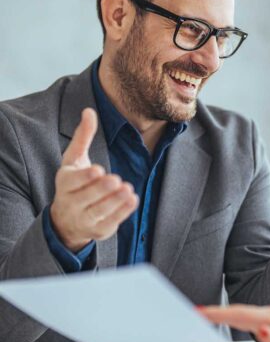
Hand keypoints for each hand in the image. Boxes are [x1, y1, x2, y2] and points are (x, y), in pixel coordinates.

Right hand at [49, 108, 138, 250]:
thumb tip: (89, 111)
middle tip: (116, 180)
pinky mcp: (100, 230)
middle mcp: (71, 203)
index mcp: (65, 183)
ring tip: (127, 190)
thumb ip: (83, 136)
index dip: (84, 178)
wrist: (67, 220)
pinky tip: (132, 199)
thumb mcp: (75, 159)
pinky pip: (111, 222)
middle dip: (101, 189)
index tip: (98, 170)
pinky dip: (122, 212)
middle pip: (86, 197)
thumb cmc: (75, 182)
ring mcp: (85, 219)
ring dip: (114, 201)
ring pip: (99, 211)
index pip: (72, 182)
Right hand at [198, 304, 269, 341]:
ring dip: (221, 315)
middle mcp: (268, 314)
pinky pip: (246, 319)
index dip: (218, 314)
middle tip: (193, 314)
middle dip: (214, 312)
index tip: (200, 312)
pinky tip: (227, 325)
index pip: (240, 314)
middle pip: (236, 312)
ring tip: (203, 319)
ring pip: (240, 315)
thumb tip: (259, 331)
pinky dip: (233, 320)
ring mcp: (269, 317)